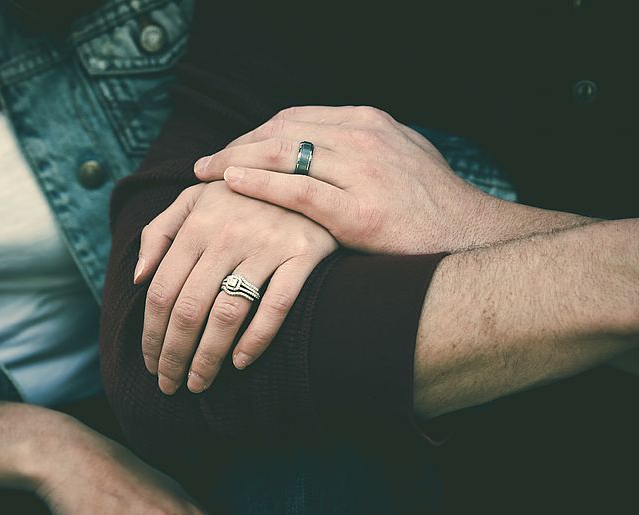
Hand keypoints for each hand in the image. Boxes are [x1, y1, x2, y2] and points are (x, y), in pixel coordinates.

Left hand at [135, 181, 335, 391]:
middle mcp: (228, 234)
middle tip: (169, 386)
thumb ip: (159, 232)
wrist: (306, 170)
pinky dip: (257, 338)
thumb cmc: (241, 194)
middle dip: (174, 355)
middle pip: (189, 309)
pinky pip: (277, 305)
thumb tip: (136, 278)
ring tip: (199, 384)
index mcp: (197, 224)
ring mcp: (267, 244)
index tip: (150, 363)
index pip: (161, 291)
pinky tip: (240, 362)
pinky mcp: (304, 254)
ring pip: (228, 314)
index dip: (151, 334)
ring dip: (208, 357)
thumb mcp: (195, 198)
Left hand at [193, 105, 531, 253]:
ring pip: (283, 152)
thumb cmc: (428, 205)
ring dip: (237, 160)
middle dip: (237, 145)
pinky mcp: (358, 210)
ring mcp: (361, 171)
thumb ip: (357, 148)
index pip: (294, 118)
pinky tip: (232, 184)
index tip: (229, 150)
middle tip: (205, 164)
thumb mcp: (396, 157)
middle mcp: (362, 137)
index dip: (254, 134)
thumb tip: (319, 146)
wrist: (468, 237)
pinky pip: (296, 189)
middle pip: (281, 130)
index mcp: (367, 122)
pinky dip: (259, 183)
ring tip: (206, 173)